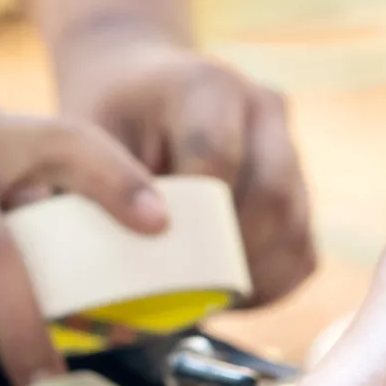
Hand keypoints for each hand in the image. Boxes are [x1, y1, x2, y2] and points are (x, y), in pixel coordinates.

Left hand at [53, 26, 314, 304]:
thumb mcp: (85, 135)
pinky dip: (270, 284)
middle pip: (270, 197)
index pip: (217, 157)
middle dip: (229, 255)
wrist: (140, 85)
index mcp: (207, 85)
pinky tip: (231, 295)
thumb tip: (120, 262)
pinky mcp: (301, 186)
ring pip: (294, 228)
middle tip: (186, 292)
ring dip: (253, 276)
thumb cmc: (107, 117)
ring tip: (209, 300)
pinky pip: (301, 251)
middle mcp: (262, 110)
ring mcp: (290, 147)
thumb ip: (102, 188)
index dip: (193, 217)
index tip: (158, 253)